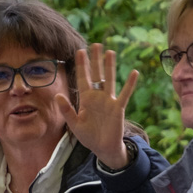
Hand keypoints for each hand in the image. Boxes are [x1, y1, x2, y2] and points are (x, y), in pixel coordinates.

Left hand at [56, 44, 139, 169]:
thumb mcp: (74, 124)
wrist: (103, 148)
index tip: (80, 50)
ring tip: (110, 52)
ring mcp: (108, 101)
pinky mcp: (118, 108)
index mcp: (85, 99)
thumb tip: (58, 96)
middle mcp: (97, 97)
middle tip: (95, 44)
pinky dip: (129, 84)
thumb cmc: (88, 136)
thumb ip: (66, 110)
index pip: (83, 78)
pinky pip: (124, 94)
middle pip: (96, 74)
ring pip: (109, 80)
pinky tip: (134, 72)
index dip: (82, 65)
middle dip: (95, 60)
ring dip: (109, 67)